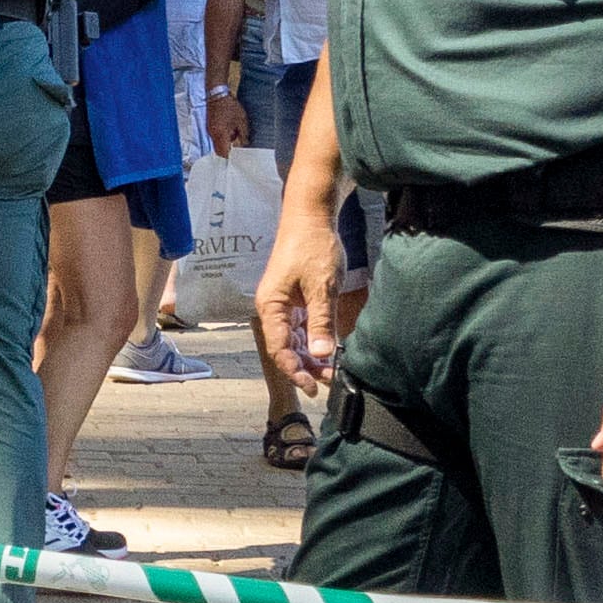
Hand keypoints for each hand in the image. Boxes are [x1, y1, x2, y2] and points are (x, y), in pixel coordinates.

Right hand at [207, 90, 248, 156]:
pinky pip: (216, 137)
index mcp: (220, 134)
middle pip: (219, 151)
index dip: (230, 158)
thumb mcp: (241, 120)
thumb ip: (243, 134)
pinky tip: (230, 128)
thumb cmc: (230, 106)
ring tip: (235, 133)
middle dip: (227, 151)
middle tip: (237, 148)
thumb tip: (244, 144)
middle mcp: (213, 134)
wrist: (217, 94)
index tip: (237, 159)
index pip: (223, 153)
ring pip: (217, 144)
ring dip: (225, 143)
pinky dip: (223, 136)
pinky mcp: (210, 126)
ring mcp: (210, 130)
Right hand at [253, 208, 344, 390]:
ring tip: (331, 372)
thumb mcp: (321, 286)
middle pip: (286, 348)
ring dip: (311, 357)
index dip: (295, 370)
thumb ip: (321, 321)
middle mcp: (274, 309)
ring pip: (295, 341)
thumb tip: (323, 353)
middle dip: (306, 367)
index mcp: (271, 306)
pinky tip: (329, 352)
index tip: (312, 385)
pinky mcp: (297, 301)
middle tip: (328, 382)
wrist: (312, 217)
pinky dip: (315, 341)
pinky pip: (302, 329)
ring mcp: (285, 306)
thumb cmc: (312, 246)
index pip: (279, 348)